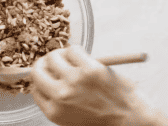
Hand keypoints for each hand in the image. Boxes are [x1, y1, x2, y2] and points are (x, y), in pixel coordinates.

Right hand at [31, 45, 167, 125]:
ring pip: (53, 56)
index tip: (48, 75)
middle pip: (38, 70)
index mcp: (54, 112)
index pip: (34, 89)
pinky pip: (73, 50)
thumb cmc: (105, 121)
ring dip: (60, 54)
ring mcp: (74, 81)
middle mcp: (60, 96)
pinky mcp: (90, 69)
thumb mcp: (72, 119)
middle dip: (43, 63)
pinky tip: (82, 56)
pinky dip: (75, 50)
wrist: (133, 122)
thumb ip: (58, 103)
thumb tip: (50, 80)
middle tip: (53, 61)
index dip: (41, 80)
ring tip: (70, 58)